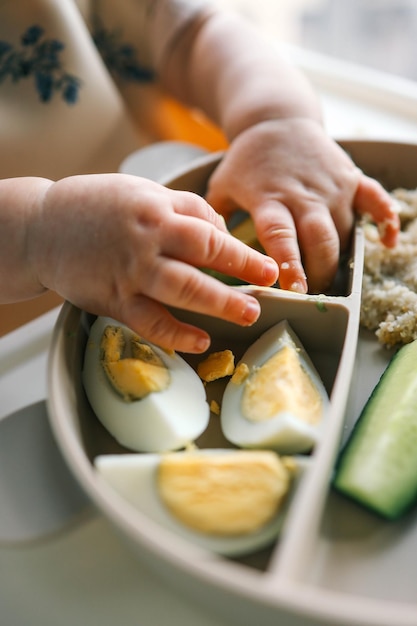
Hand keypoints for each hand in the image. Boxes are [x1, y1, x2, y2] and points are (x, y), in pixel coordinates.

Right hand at [30, 173, 277, 351]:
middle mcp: (145, 243)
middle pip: (200, 263)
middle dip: (237, 282)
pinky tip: (198, 340)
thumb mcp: (145, 192)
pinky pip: (148, 321)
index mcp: (156, 212)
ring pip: (178, 292)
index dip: (243, 254)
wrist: (42, 225)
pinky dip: (174, 334)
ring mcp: (128, 273)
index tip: (270, 270)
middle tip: (264, 298)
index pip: (209, 234)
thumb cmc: (98, 206)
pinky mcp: (112, 299)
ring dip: (215, 307)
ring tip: (245, 316)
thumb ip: (186, 209)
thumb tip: (222, 230)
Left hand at [206, 118, 398, 292]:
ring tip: (331, 282)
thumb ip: (214, 221)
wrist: (277, 119)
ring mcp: (331, 186)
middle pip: (320, 240)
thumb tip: (206, 256)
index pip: (280, 236)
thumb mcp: (222, 186)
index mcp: (270, 197)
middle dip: (320, 272)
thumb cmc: (247, 161)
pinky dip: (385, 219)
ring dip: (341, 259)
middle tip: (313, 295)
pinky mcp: (350, 178)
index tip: (294, 291)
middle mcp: (304, 194)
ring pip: (344, 230)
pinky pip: (374, 199)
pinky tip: (388, 241)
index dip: (289, 264)